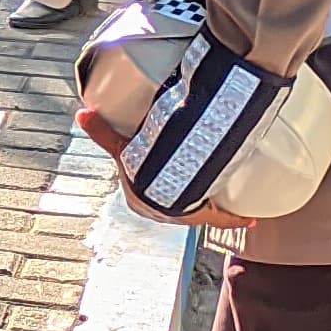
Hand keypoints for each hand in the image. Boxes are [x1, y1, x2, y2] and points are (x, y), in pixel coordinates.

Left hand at [70, 110, 246, 231]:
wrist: (163, 194)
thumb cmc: (139, 176)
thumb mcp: (121, 150)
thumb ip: (102, 132)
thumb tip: (82, 112)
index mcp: (140, 200)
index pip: (149, 189)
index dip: (160, 178)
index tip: (172, 167)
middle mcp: (160, 212)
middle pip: (177, 196)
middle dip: (188, 188)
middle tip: (201, 168)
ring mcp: (183, 218)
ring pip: (198, 205)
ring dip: (210, 199)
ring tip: (223, 183)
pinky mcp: (204, 219)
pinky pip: (220, 217)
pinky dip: (234, 218)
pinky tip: (248, 217)